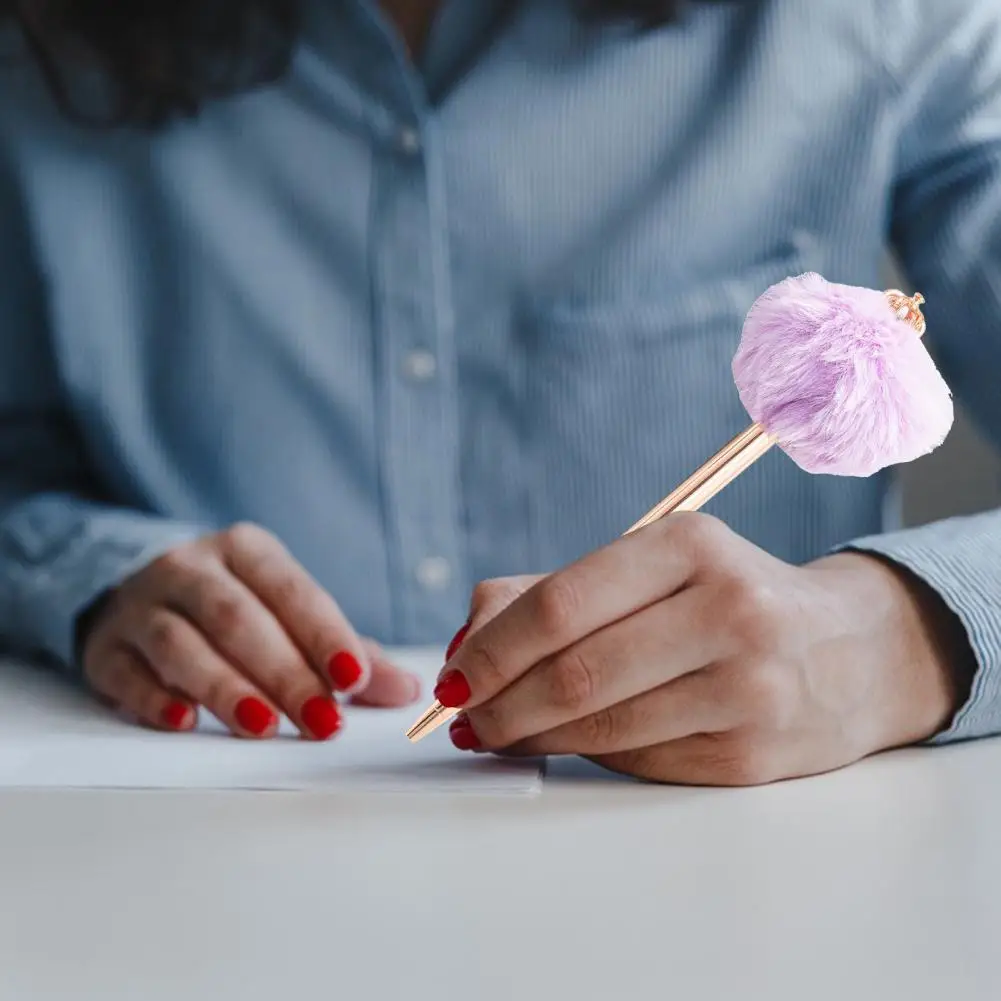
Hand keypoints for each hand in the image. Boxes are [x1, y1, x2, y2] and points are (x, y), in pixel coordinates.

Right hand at [81, 523, 420, 737]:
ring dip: (225, 688)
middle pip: (239, 619)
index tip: (354, 679)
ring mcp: (143, 604)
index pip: (291, 591)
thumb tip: (405, 690)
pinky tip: (184, 723)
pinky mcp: (106, 646)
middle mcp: (191, 567)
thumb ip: (346, 651)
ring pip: (183, 643)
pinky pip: (127, 671)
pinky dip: (154, 699)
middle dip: (284, 672)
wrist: (138, 593)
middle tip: (322, 721)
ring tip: (262, 726)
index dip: (324, 635)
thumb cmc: (235, 608)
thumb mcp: (289, 613)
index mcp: (247, 550)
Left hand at [435, 514, 974, 784]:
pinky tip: (566, 744)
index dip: (492, 649)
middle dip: (500, 704)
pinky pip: (640, 760)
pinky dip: (586, 755)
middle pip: (577, 673)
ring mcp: (748, 687)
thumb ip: (554, 592)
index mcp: (691, 545)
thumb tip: (465, 640)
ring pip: (603, 726)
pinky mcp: (754, 753)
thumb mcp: (654, 567)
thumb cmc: (727, 601)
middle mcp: (728, 610)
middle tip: (464, 717)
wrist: (851, 652)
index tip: (453, 678)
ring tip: (497, 733)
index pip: (563, 604)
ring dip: (532, 737)